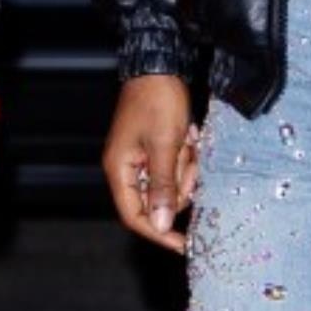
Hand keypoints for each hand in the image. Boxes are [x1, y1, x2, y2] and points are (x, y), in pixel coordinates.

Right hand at [103, 74, 198, 252]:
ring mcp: (139, 160)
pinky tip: (188, 139)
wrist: (159, 67)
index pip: (135, 216)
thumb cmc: (157, 102)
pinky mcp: (153, 151)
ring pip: (169, 184)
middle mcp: (125, 169)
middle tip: (190, 159)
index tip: (185, 244)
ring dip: (185, 168)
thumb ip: (163, 187)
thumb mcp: (165, 146)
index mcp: (120, 170)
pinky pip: (173, 168)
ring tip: (189, 142)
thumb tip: (161, 225)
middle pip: (157, 200)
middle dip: (180, 185)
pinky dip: (184, 158)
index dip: (159, 232)